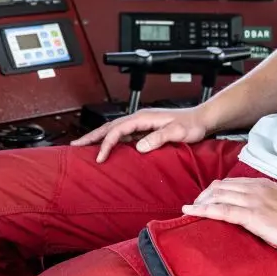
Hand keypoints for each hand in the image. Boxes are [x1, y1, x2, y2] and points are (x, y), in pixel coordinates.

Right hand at [71, 107, 210, 163]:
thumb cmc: (192, 125)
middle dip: (92, 136)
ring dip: (99, 138)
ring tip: (85, 147)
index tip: (99, 158)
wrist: (201, 120)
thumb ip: (159, 137)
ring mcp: (141, 124)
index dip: (106, 144)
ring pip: (114, 130)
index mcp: (143, 117)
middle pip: (109, 127)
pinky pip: (123, 135)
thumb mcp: (177, 131)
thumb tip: (138, 147)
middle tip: (75, 146)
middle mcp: (139, 119)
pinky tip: (107, 149)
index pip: (117, 130)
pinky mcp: (145, 130)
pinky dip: (111, 141)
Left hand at [182, 178, 276, 257]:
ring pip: (218, 196)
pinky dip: (203, 210)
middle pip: (221, 186)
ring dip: (200, 202)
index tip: (208, 198)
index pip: (233, 182)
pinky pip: (222, 211)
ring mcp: (254, 201)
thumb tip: (266, 212)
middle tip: (195, 205)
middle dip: (204, 195)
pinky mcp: (253, 216)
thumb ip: (274, 204)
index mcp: (265, 186)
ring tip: (190, 209)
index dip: (216, 190)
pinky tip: (191, 212)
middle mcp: (257, 189)